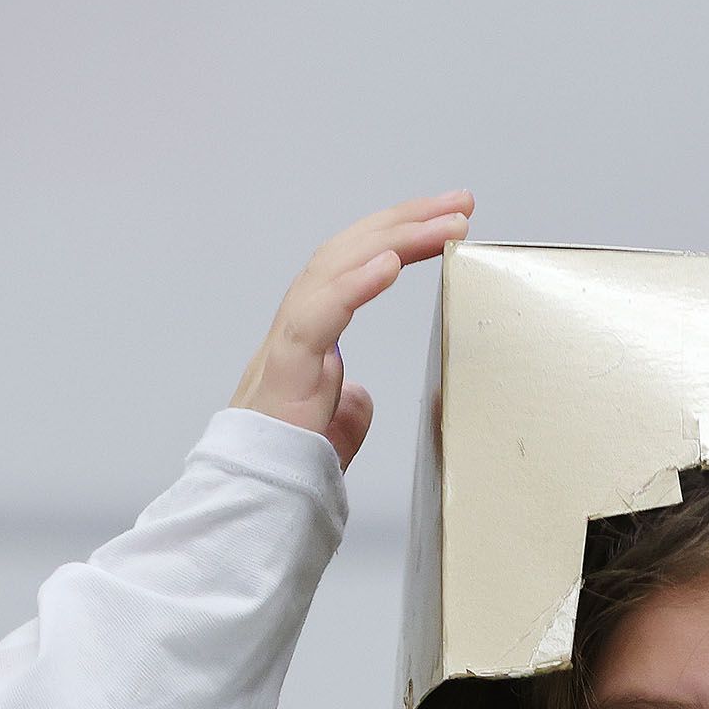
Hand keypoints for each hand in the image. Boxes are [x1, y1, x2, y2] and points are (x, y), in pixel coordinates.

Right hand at [229, 193, 472, 468]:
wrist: (248, 505)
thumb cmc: (285, 470)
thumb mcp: (334, 434)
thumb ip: (348, 409)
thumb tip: (362, 395)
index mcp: (310, 335)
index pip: (354, 265)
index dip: (398, 235)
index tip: (448, 219)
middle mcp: (296, 326)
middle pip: (349, 251)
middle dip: (406, 220)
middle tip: (460, 203)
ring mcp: (287, 343)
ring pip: (335, 269)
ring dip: (394, 239)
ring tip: (444, 224)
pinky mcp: (283, 369)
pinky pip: (317, 316)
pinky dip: (353, 285)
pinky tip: (389, 262)